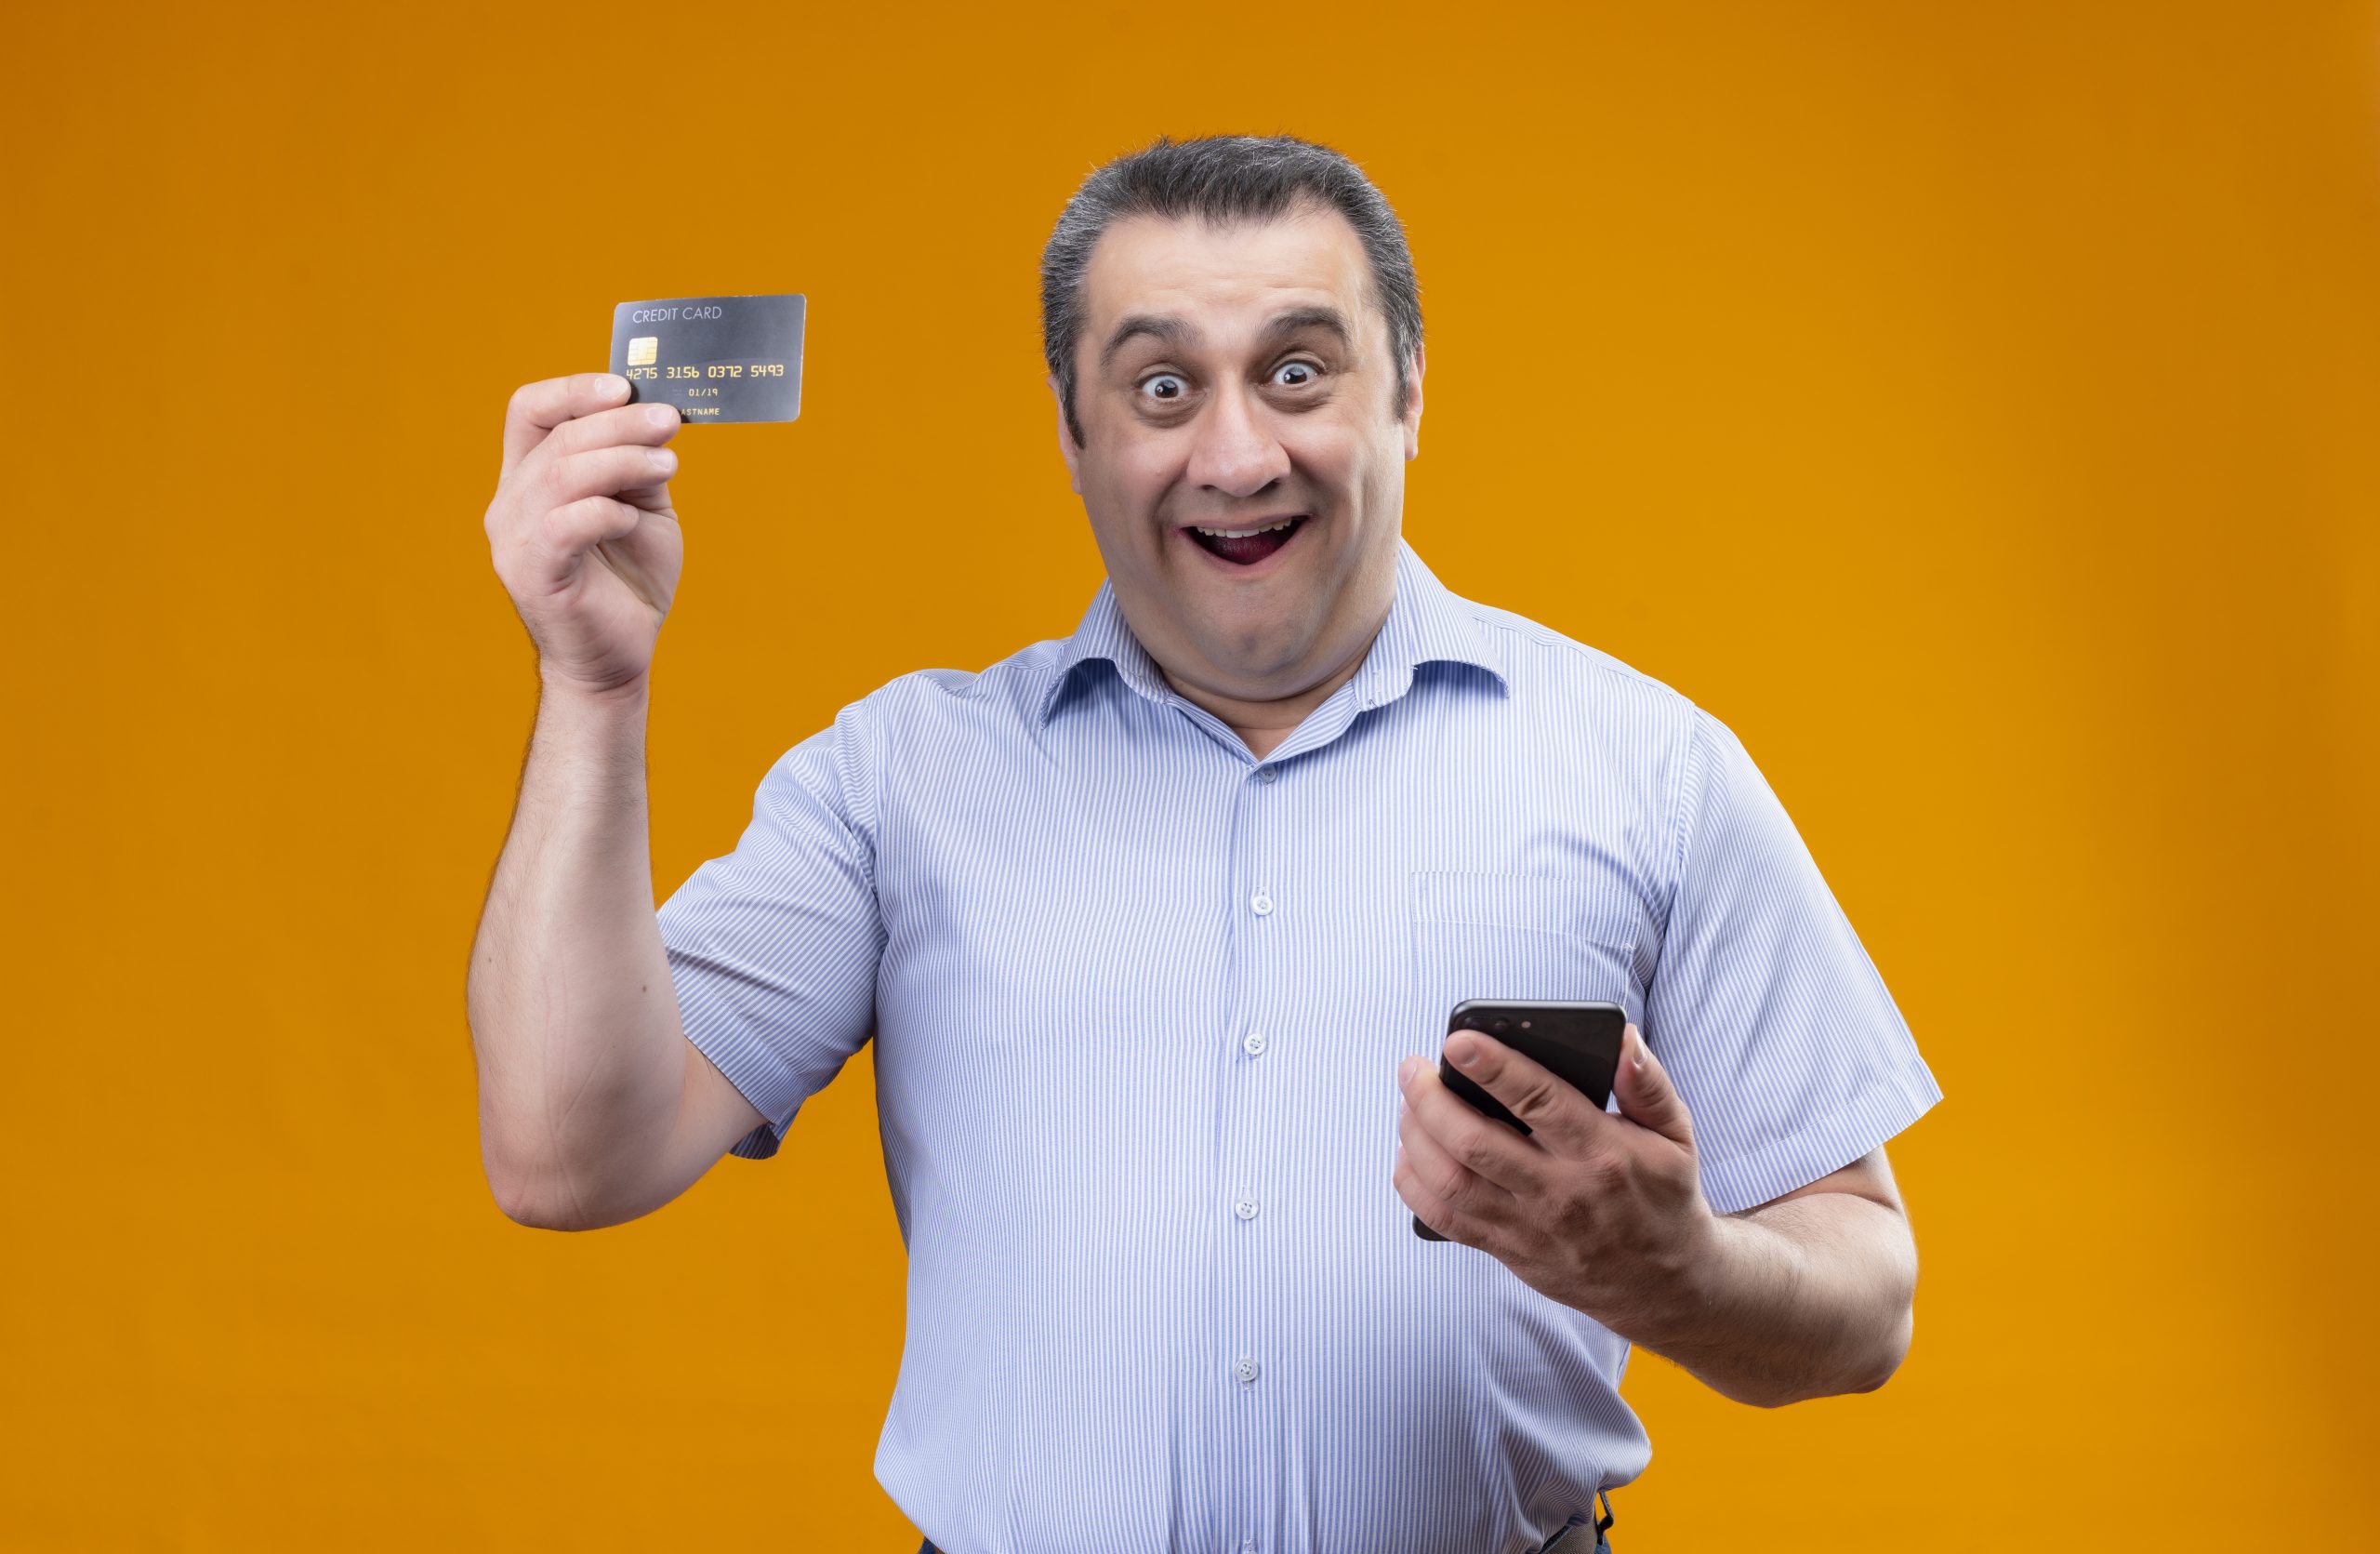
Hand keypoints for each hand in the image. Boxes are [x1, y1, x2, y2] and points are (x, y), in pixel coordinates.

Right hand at [484, 373, 685, 697]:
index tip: (624, 388)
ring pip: (561, 474)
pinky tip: (634, 519)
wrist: (618, 659)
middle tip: (668, 421)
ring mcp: (515, 540)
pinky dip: (606, 511)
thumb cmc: (628, 582)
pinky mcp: (533, 574)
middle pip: (557, 438)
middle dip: (618, 423)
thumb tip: (657, 417)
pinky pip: (566, 525)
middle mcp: (511, 504)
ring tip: (668, 462)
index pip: (529, 411)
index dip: (572, 390)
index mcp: (529, 479)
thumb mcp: (642, 509)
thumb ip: (639, 466)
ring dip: (621, 459)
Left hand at [1393, 1023, 1719, 1333]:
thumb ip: (1648, 1083)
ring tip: (1408, 1104)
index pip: (1539, 1102)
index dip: (1494, 1068)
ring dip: (1416, 1138)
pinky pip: (1444, 1221)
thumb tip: (1622, 1038)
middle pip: (1475, 1143)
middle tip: (1413, 1068)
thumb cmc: (1663, 1196)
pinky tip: (1410, 1154)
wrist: (1664, 1285)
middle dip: (1431, 1099)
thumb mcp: (1675, 1136)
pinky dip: (1414, 1185)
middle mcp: (1560, 1192)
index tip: (1458, 1041)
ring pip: (1450, 1182)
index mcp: (1603, 1153)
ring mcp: (1529, 1227)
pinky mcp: (1507, 1251)